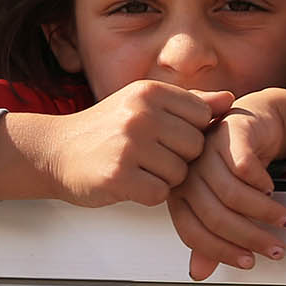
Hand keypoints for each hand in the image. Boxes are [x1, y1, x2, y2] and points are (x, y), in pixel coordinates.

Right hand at [28, 81, 233, 208]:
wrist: (54, 151)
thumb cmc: (104, 129)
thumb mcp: (144, 104)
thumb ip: (189, 103)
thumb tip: (231, 99)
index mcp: (150, 91)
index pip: (202, 116)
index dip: (189, 133)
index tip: (167, 136)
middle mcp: (140, 114)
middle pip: (194, 147)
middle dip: (178, 158)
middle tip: (150, 156)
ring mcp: (129, 145)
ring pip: (179, 173)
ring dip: (163, 178)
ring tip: (138, 168)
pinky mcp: (119, 176)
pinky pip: (159, 193)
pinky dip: (148, 194)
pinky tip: (130, 182)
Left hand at [168, 88, 285, 279]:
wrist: (251, 124)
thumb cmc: (232, 166)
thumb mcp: (221, 203)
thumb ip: (210, 236)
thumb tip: (199, 273)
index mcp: (180, 195)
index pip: (193, 233)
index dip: (222, 252)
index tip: (248, 263)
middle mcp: (188, 174)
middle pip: (215, 217)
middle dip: (251, 238)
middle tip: (275, 249)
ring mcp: (206, 152)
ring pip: (232, 195)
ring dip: (264, 213)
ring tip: (285, 221)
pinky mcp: (228, 134)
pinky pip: (245, 169)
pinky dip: (262, 184)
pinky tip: (272, 189)